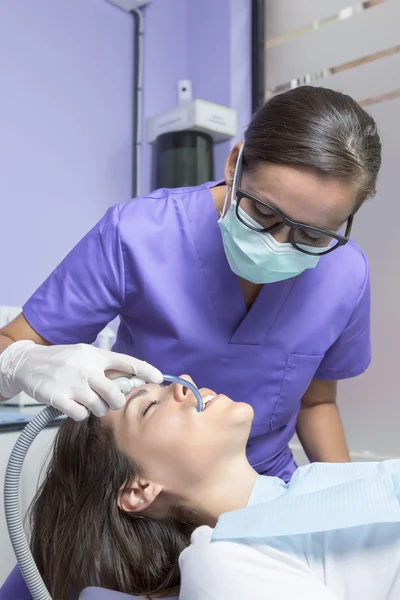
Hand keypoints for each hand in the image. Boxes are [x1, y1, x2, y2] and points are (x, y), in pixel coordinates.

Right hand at [0, 340, 162, 419]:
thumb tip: (134, 378)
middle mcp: (86, 368)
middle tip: (109, 401)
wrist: (26, 363)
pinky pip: (81, 415)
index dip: (145, 370)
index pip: (126, 362)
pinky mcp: (58, 397)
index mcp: (95, 355)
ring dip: (96, 408)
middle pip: (115, 393)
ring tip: (86, 400)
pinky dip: (80, 414)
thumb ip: (107, 366)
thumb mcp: (85, 355)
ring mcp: (72, 383)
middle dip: (116, 402)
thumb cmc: (62, 360)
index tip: (159, 377)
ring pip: (99, 407)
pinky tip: (73, 405)